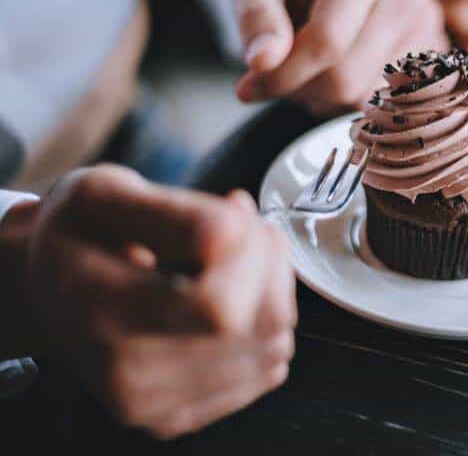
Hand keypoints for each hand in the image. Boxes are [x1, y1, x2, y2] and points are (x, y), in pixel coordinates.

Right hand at [13, 165, 295, 438]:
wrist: (49, 288)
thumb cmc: (82, 233)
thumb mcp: (106, 195)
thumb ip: (172, 212)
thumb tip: (234, 228)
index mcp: (98, 308)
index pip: (218, 306)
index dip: (251, 251)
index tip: (236, 207)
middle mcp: (122, 371)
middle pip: (253, 327)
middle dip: (270, 264)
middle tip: (248, 227)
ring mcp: (150, 404)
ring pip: (271, 347)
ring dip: (275, 292)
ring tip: (240, 259)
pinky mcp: (176, 417)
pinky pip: (265, 371)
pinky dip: (266, 327)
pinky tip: (236, 298)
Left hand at [234, 0, 448, 115]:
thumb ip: (256, 20)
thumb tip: (262, 61)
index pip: (326, 41)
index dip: (284, 74)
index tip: (255, 84)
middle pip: (346, 79)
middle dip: (305, 89)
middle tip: (290, 74)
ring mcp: (430, 29)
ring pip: (366, 100)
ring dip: (328, 100)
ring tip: (321, 70)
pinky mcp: (438, 61)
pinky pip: (389, 109)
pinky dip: (356, 103)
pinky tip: (349, 77)